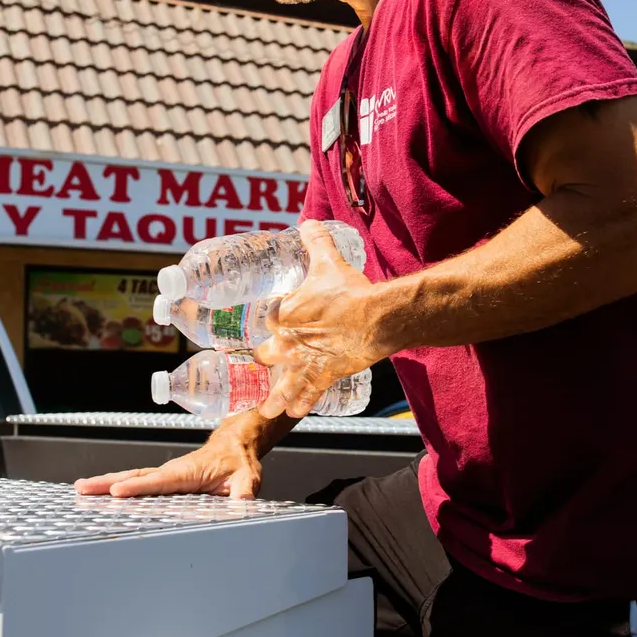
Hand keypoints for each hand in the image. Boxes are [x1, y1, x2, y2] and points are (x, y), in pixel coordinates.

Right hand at [72, 416, 263, 499]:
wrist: (235, 445)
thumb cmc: (239, 462)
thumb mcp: (247, 477)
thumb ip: (245, 490)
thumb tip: (242, 502)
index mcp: (188, 472)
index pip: (160, 481)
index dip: (138, 487)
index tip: (116, 491)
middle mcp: (172, 471)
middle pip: (135, 476)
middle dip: (107, 482)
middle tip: (81, 488)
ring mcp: (166, 474)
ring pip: (132, 477)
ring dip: (105, 482)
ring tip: (80, 490)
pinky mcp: (164, 478)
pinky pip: (137, 481)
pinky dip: (117, 485)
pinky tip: (100, 494)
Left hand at [252, 220, 394, 418]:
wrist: (376, 318)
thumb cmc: (349, 291)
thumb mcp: (328, 262)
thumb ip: (316, 242)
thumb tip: (308, 223)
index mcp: (282, 314)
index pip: (265, 320)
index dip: (265, 322)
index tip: (265, 324)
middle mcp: (288, 342)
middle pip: (266, 355)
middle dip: (262, 360)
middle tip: (259, 363)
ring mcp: (304, 362)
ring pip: (282, 384)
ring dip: (273, 398)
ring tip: (266, 409)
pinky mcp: (324, 376)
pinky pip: (308, 394)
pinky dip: (301, 404)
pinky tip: (293, 414)